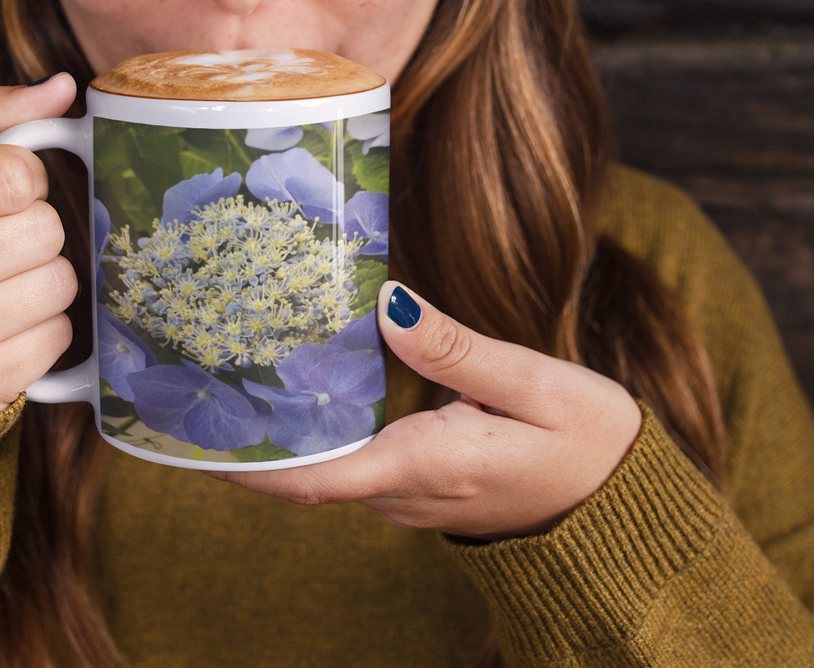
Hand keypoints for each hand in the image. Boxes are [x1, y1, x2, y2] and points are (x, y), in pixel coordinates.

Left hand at [210, 281, 642, 538]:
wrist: (623, 508)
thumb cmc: (590, 444)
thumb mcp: (537, 386)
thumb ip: (459, 350)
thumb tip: (387, 305)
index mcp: (425, 468)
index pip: (311, 479)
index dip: (245, 466)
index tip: (189, 442)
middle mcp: (404, 493)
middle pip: (305, 471)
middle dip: (249, 435)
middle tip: (196, 374)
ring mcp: (410, 497)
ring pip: (328, 466)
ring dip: (282, 431)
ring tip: (234, 364)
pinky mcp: (420, 487)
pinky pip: (354, 462)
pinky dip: (320, 432)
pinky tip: (303, 382)